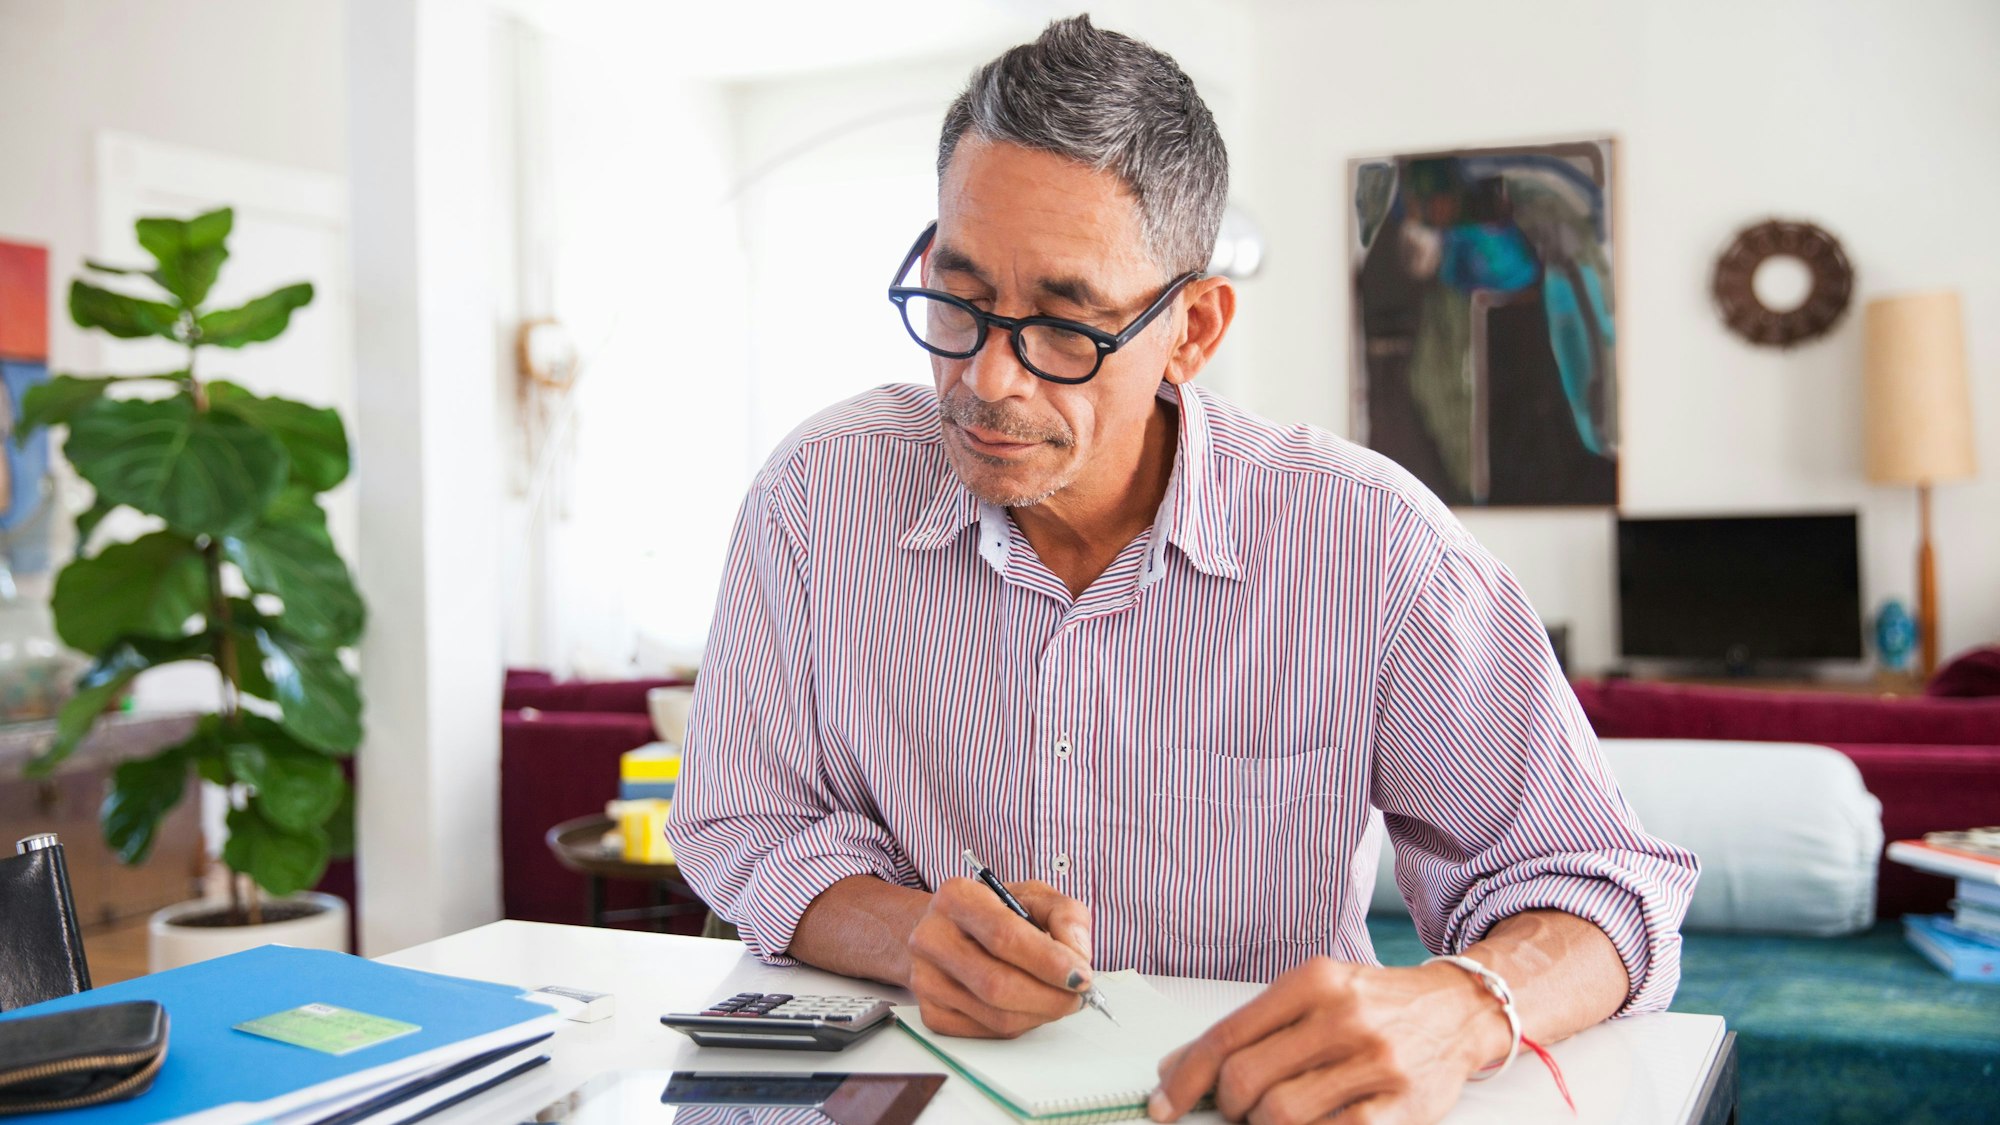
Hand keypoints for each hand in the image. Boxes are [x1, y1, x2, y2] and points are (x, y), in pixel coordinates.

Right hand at [906, 876, 1093, 1038]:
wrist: (946, 931)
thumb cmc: (994, 912)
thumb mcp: (1033, 896)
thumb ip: (1065, 914)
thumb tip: (1078, 954)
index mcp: (957, 898)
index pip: (1004, 936)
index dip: (1049, 961)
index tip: (1082, 976)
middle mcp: (932, 937)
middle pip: (998, 984)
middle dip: (1050, 997)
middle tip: (1079, 997)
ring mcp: (926, 979)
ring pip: (995, 1015)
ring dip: (1040, 1014)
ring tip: (1060, 999)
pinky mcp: (931, 1012)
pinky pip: (987, 1032)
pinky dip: (1020, 1024)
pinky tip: (1030, 1006)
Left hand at [1149, 958, 1509, 1123]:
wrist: (1459, 1010)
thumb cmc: (1375, 1006)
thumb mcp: (1315, 995)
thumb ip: (1253, 1028)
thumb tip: (1178, 1068)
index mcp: (1312, 981)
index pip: (1227, 1035)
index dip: (1186, 1077)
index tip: (1164, 1103)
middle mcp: (1343, 1016)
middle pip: (1247, 1080)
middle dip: (1228, 1107)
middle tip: (1235, 1110)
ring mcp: (1374, 1062)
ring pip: (1281, 1115)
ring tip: (1275, 1117)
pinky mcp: (1400, 1107)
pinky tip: (1312, 1124)